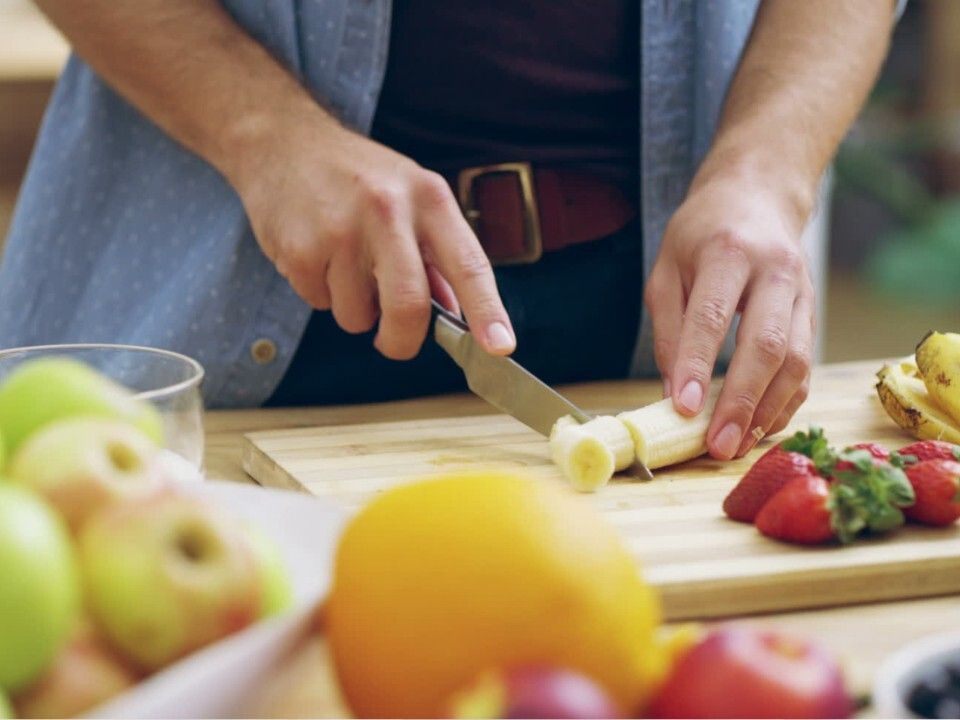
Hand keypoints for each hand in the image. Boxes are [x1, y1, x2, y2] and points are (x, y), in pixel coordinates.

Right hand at [232, 110, 514, 359]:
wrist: (282, 142)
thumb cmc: (358, 177)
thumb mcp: (410, 198)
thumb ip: (436, 258)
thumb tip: (455, 316)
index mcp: (429, 198)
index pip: (468, 264)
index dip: (487, 311)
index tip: (500, 347)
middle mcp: (389, 210)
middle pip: (408, 306)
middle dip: (402, 341)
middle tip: (394, 342)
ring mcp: (341, 229)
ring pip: (357, 316)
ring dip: (354, 310)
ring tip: (344, 265)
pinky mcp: (300, 248)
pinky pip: (319, 304)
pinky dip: (321, 294)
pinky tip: (318, 255)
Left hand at [644, 170, 815, 459]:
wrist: (758, 197)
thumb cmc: (701, 235)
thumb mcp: (666, 270)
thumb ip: (668, 329)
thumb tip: (675, 394)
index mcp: (729, 252)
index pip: (713, 316)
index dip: (699, 365)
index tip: (684, 409)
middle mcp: (775, 271)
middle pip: (767, 345)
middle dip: (742, 402)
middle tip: (717, 446)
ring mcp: (802, 293)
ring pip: (795, 361)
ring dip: (766, 412)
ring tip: (735, 447)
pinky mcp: (812, 314)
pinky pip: (806, 367)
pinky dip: (784, 404)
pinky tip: (758, 429)